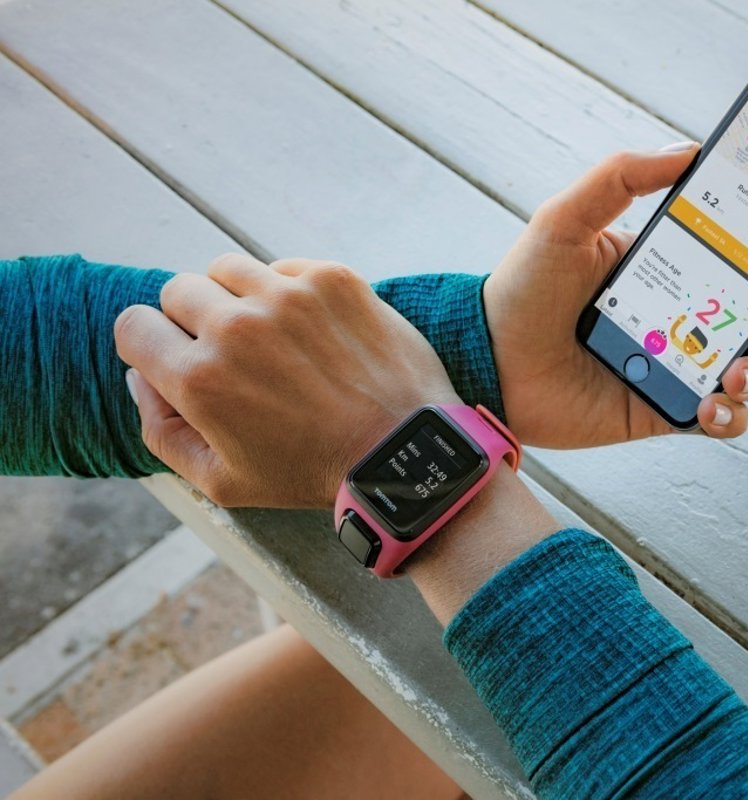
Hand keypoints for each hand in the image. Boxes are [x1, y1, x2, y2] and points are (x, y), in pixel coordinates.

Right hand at [114, 255, 458, 506]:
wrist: (403, 451)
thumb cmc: (314, 471)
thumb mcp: (221, 481)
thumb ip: (162, 431)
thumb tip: (140, 376)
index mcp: (199, 378)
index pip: (133, 326)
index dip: (152, 344)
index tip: (179, 357)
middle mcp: (237, 327)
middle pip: (178, 290)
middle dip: (193, 320)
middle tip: (234, 354)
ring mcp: (287, 296)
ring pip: (228, 268)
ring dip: (238, 296)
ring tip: (271, 336)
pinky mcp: (332, 279)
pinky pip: (284, 266)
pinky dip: (289, 291)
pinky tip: (311, 330)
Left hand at [484, 144, 747, 447]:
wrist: (486, 360)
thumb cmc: (522, 287)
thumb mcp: (567, 218)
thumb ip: (621, 177)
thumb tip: (688, 150)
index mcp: (677, 268)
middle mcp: (688, 317)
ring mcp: (681, 366)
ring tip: (741, 367)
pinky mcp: (665, 411)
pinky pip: (721, 420)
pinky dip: (731, 415)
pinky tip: (713, 404)